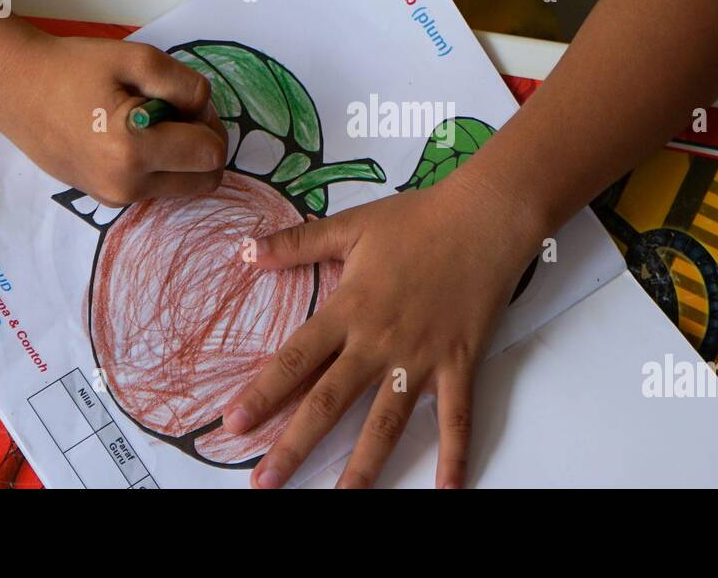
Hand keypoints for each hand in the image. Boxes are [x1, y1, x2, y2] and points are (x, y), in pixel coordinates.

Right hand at [0, 31, 226, 205]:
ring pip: (183, 186)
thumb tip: (204, 111)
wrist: (13, 86)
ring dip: (180, 156)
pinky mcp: (104, 198)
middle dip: (202, 144)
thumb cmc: (72, 67)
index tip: (182, 101)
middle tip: (174, 111)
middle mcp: (126, 185)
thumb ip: (185, 85)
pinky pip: (155, 187)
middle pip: (205, 179)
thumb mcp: (137, 58)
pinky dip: (157, 165)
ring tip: (147, 122)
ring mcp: (113, 197)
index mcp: (133, 151)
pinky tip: (129, 136)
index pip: (212, 154)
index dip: (208, 121)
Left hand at [221, 168, 545, 488]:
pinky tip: (446, 491)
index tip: (232, 424)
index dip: (263, 392)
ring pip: (386, 423)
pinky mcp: (460, 364)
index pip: (296, 358)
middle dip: (294, 445)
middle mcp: (380, 341)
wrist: (485, 217)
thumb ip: (295, 244)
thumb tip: (244, 251)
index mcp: (349, 308)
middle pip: (329, 402)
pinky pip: (457, 418)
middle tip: (264, 482)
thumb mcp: (350, 225)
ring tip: (341, 501)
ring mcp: (422, 358)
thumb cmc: (419, 218)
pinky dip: (454, 457)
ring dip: (361, 467)